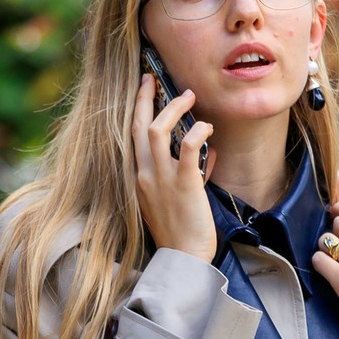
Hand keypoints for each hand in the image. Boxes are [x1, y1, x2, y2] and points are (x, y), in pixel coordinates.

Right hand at [132, 73, 215, 262]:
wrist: (184, 260)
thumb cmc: (182, 234)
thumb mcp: (176, 200)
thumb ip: (188, 173)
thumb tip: (206, 152)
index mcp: (138, 179)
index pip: (131, 137)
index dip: (136, 110)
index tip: (143, 91)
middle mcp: (144, 176)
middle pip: (137, 126)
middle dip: (144, 97)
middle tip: (152, 77)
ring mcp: (162, 179)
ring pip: (157, 129)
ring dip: (173, 107)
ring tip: (188, 96)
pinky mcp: (184, 184)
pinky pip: (188, 147)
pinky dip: (198, 131)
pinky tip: (207, 127)